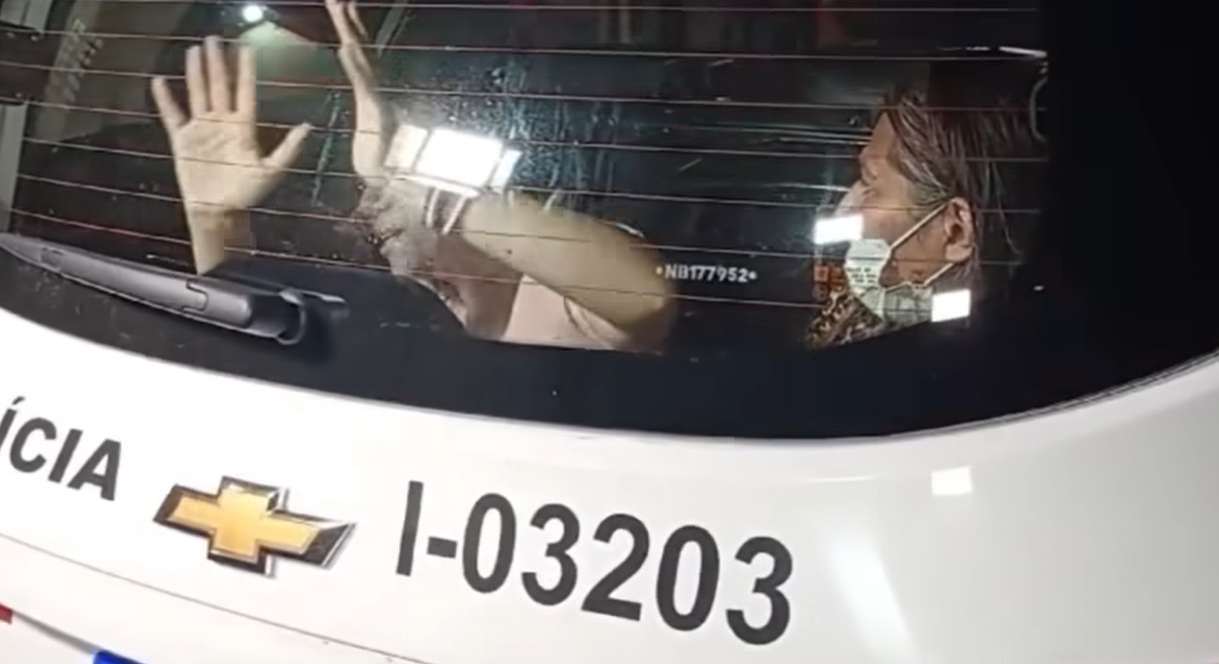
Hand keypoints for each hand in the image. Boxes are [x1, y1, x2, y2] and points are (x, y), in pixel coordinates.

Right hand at [150, 36, 310, 220]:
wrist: (219, 211)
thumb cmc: (247, 194)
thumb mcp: (271, 171)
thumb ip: (289, 149)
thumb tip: (308, 127)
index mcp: (244, 128)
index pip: (245, 92)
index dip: (245, 71)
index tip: (246, 49)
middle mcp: (223, 123)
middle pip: (220, 87)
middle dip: (218, 63)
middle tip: (215, 39)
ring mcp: (202, 129)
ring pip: (198, 94)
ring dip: (196, 73)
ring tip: (195, 50)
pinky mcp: (183, 140)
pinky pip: (172, 115)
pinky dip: (166, 99)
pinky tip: (161, 81)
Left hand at [325, 0, 387, 179]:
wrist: (391, 189)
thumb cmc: (382, 168)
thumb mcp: (372, 140)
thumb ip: (372, 125)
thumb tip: (372, 117)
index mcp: (371, 97)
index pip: (360, 58)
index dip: (353, 31)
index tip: (344, 8)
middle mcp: (376, 94)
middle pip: (361, 50)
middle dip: (349, 22)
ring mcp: (377, 102)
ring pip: (362, 61)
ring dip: (350, 33)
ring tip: (339, 7)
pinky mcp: (377, 116)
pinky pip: (364, 86)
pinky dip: (356, 66)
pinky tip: (345, 48)